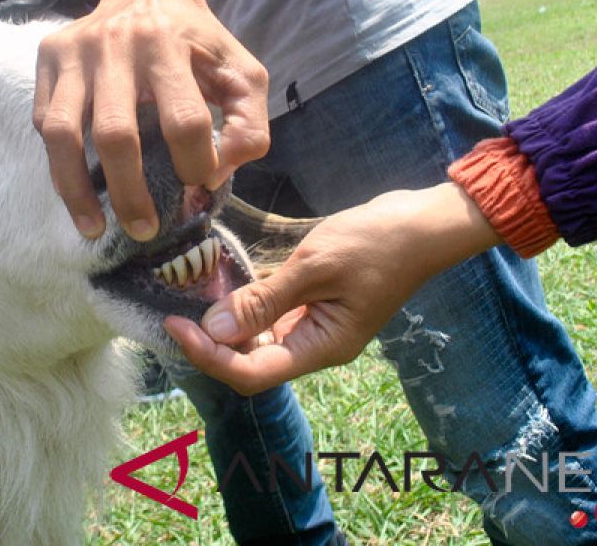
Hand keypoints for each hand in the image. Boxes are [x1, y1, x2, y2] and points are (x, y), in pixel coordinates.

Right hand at [33, 0, 268, 240]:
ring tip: (94, 228)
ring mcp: (75, 52)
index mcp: (171, 45)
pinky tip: (77, 192)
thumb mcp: (241, 71)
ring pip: (63, 134)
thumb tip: (217, 175)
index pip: (185, 120)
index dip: (196, 163)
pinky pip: (44, 122)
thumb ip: (249, 124)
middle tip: (145, 230)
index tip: (200, 183)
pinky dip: (58, 164)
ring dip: (76, 190)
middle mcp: (117, 46)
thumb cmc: (198, 41)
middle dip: (130, 194)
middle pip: (117, 134)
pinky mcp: (48, 58)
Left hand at [163, 183, 503, 394]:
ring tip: (190, 299)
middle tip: (174, 312)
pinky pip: (272, 316)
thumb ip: (263, 300)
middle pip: (251, 362)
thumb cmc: (375, 242)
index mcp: (322, 347)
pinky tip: (224, 285)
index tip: (174, 325)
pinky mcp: (316, 303)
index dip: (208, 356)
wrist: (423, 223)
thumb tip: (212, 329)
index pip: (252, 374)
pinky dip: (246, 305)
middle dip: (211, 343)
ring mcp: (317, 325)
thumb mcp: (314, 267)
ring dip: (226, 325)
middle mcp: (317, 345)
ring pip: (259, 340)